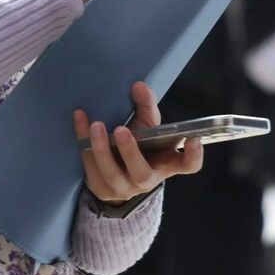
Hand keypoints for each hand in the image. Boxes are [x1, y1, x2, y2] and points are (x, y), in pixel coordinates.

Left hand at [75, 81, 202, 203]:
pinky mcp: (101, 189)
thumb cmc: (140, 145)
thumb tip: (138, 85)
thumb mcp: (147, 126)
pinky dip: (83, 143)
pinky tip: (80, 120)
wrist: (116, 173)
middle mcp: (146, 179)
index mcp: (166, 163)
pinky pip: (90, 168)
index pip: (187, 165)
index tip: (194, 140)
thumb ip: (145, 106)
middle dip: (130, 152)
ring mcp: (123, 188)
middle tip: (121, 130)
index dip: (193, 156)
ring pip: (111, 174)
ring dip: (102, 150)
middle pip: (142, 173)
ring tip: (96, 126)